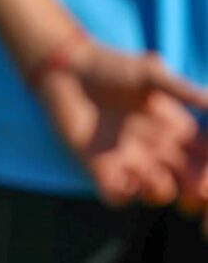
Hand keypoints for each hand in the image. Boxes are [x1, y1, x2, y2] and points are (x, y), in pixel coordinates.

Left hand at [37, 42, 207, 208]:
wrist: (69, 70)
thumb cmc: (111, 67)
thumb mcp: (152, 76)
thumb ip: (183, 91)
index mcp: (175, 129)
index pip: (204, 159)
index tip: (207, 172)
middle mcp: (156, 149)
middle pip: (188, 183)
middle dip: (195, 190)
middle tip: (195, 187)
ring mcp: (129, 160)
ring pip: (157, 193)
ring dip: (158, 189)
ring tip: (146, 169)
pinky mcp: (99, 167)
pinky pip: (116, 196)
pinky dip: (123, 194)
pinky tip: (122, 177)